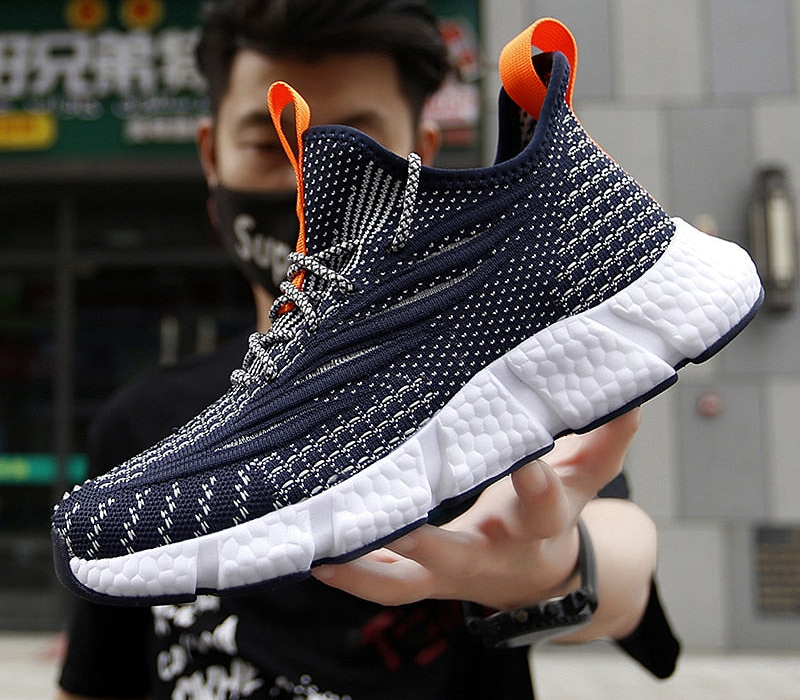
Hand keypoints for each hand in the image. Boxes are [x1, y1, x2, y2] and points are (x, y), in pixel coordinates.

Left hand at [312, 408, 643, 612]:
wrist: (539, 578)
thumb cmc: (555, 513)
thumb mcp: (587, 477)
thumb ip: (607, 435)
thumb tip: (632, 390)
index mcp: (538, 521)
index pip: (542, 499)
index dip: (535, 478)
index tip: (523, 454)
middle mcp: (494, 554)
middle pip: (458, 554)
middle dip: (425, 542)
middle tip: (392, 519)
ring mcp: (454, 573)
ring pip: (407, 583)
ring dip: (367, 569)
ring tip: (326, 548)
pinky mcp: (426, 580)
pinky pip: (385, 584)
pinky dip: (352, 574)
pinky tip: (317, 556)